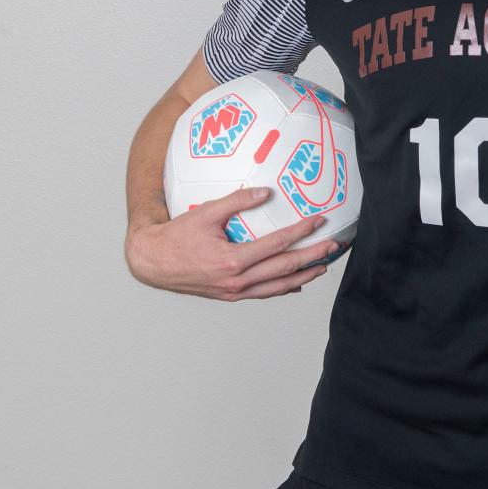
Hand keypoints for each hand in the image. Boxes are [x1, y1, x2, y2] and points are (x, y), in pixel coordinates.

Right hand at [124, 185, 345, 299]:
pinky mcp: (231, 296)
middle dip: (313, 256)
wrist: (153, 262)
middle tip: (334, 246)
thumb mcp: (206, 212)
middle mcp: (237, 280)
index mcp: (233, 260)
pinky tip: (296, 284)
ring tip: (323, 266)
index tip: (319, 221)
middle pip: (285, 269)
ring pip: (278, 286)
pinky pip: (263, 294)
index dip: (301, 232)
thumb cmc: (177, 236)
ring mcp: (235, 291)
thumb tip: (265, 192)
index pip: (277, 245)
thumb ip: (236, 201)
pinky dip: (283, 288)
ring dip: (304, 276)